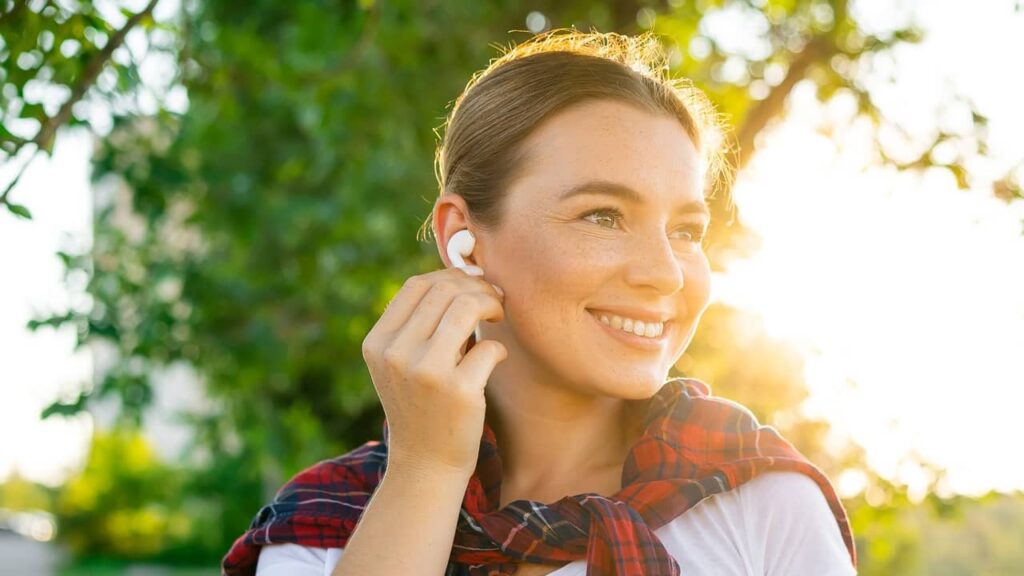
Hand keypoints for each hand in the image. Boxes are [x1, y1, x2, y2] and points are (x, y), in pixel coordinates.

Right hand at [362, 267, 506, 475]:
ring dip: (492, 304)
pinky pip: (490, 348)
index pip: (417, 285)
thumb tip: (463, 272)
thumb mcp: (401, 362)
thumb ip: (420, 321)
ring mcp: (427, 373)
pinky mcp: (460, 392)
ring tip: (499, 318)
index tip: (472, 287)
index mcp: (378, 343)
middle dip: (478, 287)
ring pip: (467, 307)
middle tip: (495, 300)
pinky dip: (499, 349)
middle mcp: (396, 355)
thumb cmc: (421, 404)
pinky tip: (495, 360)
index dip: (451, 277)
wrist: (425, 464)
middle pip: (445, 291)